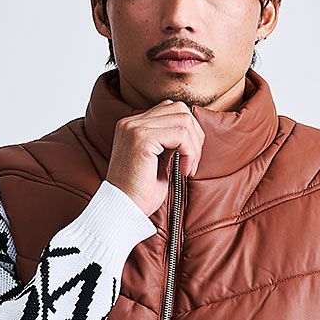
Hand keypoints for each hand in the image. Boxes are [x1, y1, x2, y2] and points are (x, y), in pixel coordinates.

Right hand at [106, 98, 203, 216]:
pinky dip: (190, 153)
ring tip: (188, 168)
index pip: (171, 109)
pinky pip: (180, 134)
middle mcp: (131, 122)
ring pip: (184, 120)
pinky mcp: (141, 138)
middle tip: (192, 163)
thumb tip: (193, 131)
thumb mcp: (159, 161)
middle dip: (195, 135)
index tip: (189, 159)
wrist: (124, 210)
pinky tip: (184, 171)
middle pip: (180, 109)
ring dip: (194, 146)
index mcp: (133, 125)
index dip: (188, 132)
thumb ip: (169, 142)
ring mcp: (134, 128)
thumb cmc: (141, 193)